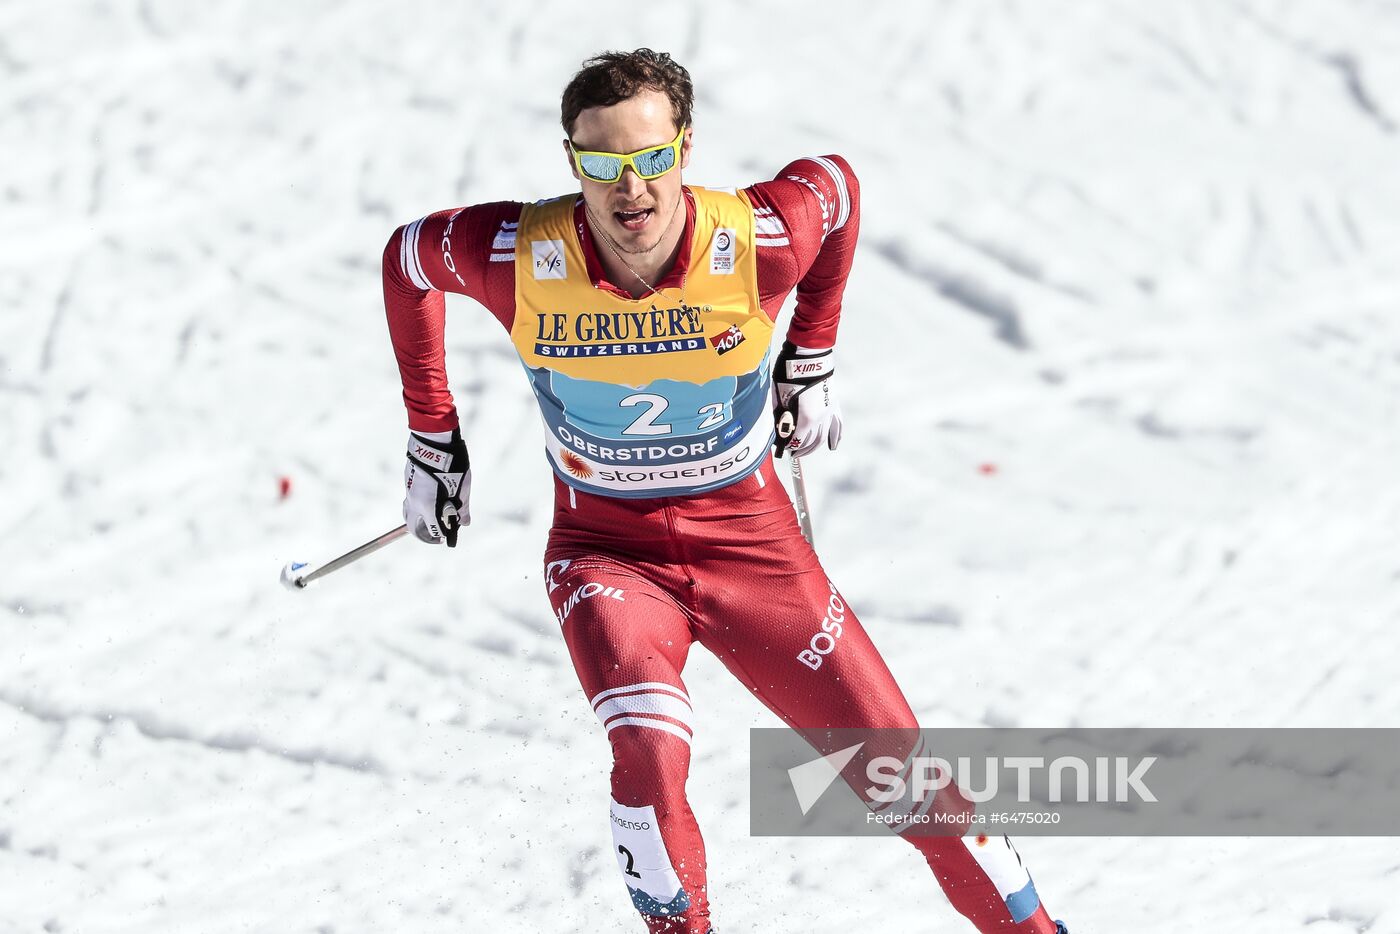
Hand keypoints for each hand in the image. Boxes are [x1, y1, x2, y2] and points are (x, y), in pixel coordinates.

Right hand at [403, 428, 470, 545]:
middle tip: (435, 534)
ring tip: (430, 520)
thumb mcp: (462, 488)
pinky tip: (428, 503)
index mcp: (427, 506)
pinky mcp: (408, 482)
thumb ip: (462, 507)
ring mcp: (409, 491)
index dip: (440, 537)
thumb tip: (464, 522)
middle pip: (412, 526)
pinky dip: (416, 507)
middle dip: (423, 534)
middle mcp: (414, 501)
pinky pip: (409, 501)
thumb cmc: (452, 465)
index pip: (432, 530)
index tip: (445, 539)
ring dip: (417, 521)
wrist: (434, 441)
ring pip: (408, 513)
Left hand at [772, 341, 842, 457]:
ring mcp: (829, 412)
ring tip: (806, 450)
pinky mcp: (833, 404)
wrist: (809, 356)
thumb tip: (779, 430)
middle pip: (812, 442)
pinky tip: (832, 445)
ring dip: (815, 446)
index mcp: (806, 417)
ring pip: (824, 437)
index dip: (790, 447)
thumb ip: (779, 416)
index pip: (798, 441)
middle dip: (802, 449)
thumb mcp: (779, 396)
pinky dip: (834, 437)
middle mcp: (820, 418)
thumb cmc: (790, 374)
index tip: (783, 448)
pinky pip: (837, 426)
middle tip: (793, 452)